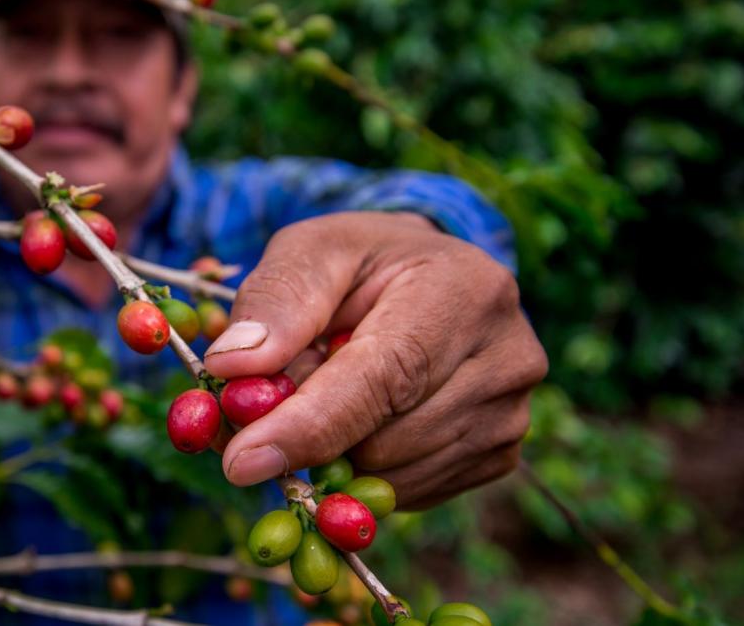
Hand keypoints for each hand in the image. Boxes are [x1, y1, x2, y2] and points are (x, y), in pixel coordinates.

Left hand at [203, 211, 547, 508]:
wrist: (431, 277)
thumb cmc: (364, 263)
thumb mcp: (312, 251)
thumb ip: (274, 300)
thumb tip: (232, 367)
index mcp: (464, 290)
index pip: (384, 378)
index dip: (309, 425)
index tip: (241, 459)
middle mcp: (507, 357)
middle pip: (383, 439)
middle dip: (308, 433)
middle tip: (268, 399)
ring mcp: (511, 413)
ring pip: (392, 476)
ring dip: (335, 450)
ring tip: (329, 389)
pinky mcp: (499, 455)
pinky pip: (409, 492)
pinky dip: (365, 469)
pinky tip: (363, 418)